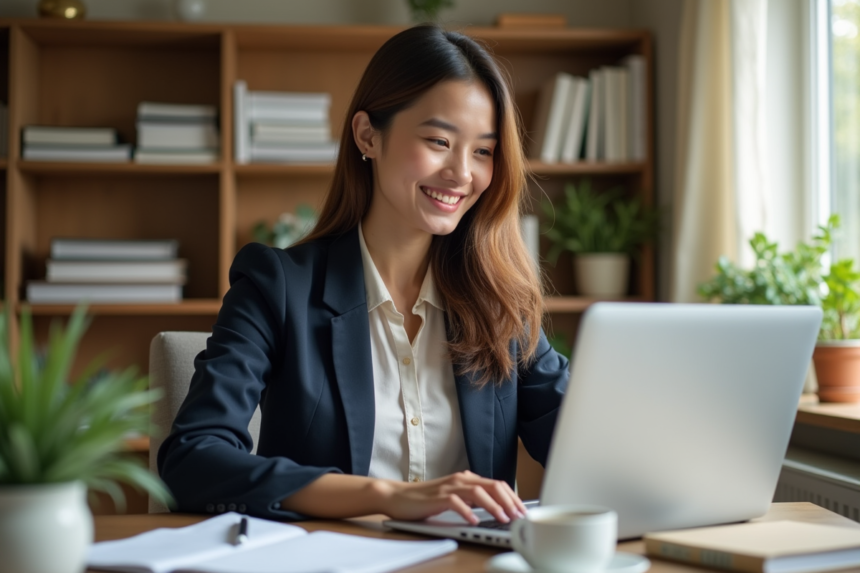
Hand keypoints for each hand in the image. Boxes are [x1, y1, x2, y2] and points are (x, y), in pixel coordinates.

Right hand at [374, 470, 527, 524]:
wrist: (397, 497)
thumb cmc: (426, 500)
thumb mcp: (455, 498)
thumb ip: (473, 501)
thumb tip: (496, 510)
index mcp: (467, 479)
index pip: (497, 485)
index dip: (513, 497)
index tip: (523, 511)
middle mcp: (461, 479)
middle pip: (492, 486)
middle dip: (509, 501)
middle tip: (519, 516)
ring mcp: (449, 487)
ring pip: (478, 492)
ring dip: (493, 506)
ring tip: (503, 518)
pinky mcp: (437, 497)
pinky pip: (456, 502)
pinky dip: (468, 511)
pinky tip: (474, 521)